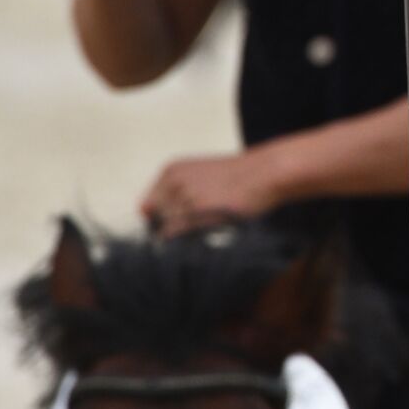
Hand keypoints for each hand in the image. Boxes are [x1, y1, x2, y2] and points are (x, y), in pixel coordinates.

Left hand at [140, 150, 282, 237]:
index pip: (147, 206)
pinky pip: (176, 233)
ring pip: (165, 227)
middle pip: (156, 218)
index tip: (179, 221)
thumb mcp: (201, 173)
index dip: (160, 218)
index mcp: (172, 170)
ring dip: (179, 234)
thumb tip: (143, 212)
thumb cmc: (238, 175)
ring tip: (205, 226)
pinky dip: (183, 239)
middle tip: (196, 225)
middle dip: (169, 226)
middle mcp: (173, 181)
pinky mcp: (198, 211)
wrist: (264, 173)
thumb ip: (175, 190)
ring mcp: (184, 196)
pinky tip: (204, 231)